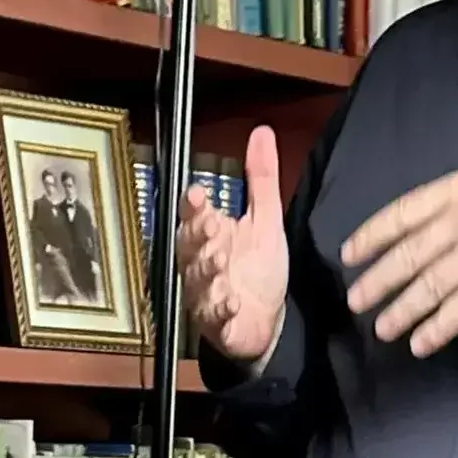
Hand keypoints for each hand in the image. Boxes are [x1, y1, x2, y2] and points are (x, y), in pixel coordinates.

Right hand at [180, 122, 288, 366]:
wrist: (266, 321)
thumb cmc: (258, 269)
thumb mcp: (266, 219)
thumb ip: (261, 179)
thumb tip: (261, 132)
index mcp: (209, 236)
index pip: (194, 216)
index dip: (193, 207)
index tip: (198, 193)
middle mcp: (201, 264)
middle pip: (190, 248)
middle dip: (198, 236)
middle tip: (210, 224)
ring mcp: (206, 296)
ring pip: (199, 282)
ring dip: (207, 271)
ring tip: (219, 260)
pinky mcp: (219, 325)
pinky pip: (216, 319)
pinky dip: (222, 312)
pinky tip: (231, 303)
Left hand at [340, 86, 457, 356]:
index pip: (402, 213)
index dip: (372, 235)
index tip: (350, 253)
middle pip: (407, 256)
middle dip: (378, 281)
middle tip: (356, 301)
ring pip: (428, 287)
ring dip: (401, 311)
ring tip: (382, 329)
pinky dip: (437, 329)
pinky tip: (421, 344)